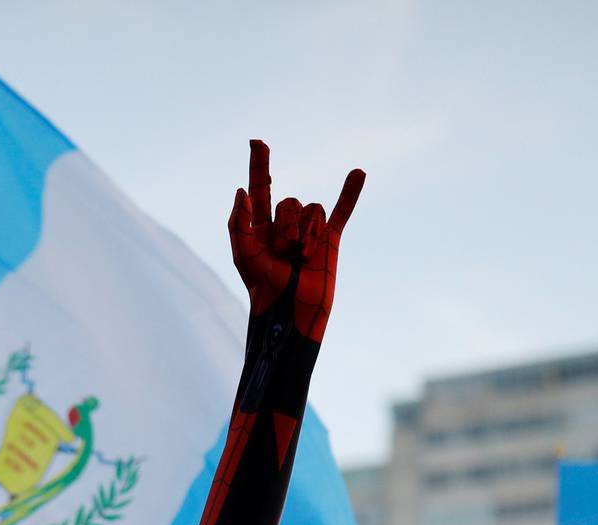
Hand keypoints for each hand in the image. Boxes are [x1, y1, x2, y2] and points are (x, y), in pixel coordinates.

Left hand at [227, 140, 363, 341]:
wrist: (291, 310)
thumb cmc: (263, 286)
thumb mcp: (244, 256)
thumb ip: (239, 224)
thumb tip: (243, 191)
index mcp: (261, 225)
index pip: (261, 188)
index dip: (259, 166)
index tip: (257, 142)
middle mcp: (285, 223)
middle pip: (289, 202)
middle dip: (287, 228)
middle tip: (284, 254)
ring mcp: (309, 230)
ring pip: (312, 210)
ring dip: (307, 235)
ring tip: (301, 259)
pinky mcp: (330, 238)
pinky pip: (342, 211)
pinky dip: (350, 193)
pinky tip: (358, 173)